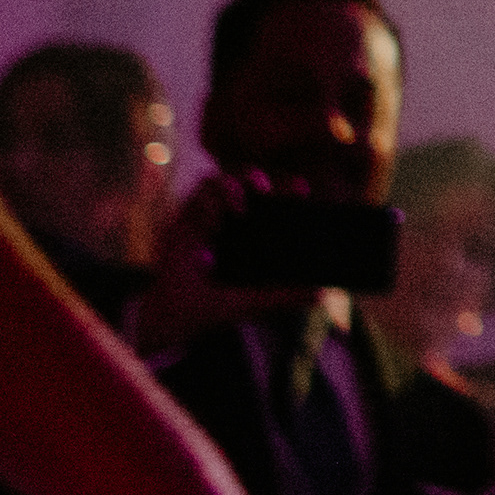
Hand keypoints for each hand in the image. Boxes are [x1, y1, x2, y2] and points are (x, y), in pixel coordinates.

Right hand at [127, 173, 316, 358]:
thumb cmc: (214, 306)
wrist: (173, 318)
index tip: (302, 189)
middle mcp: (232, 219)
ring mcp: (207, 216)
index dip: (288, 188)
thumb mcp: (252, 301)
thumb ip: (283, 296)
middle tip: (263, 188)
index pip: (274, 200)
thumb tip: (321, 294)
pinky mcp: (183, 219)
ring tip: (238, 209)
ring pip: (221, 179)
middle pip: (248, 181)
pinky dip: (206, 203)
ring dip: (230, 186)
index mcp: (253, 232)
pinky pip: (196, 194)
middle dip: (256, 176)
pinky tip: (212, 225)